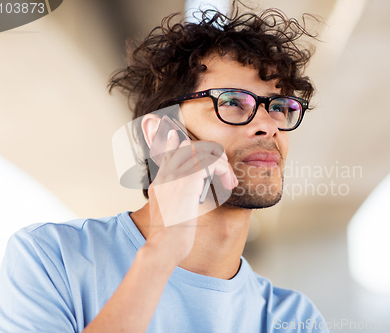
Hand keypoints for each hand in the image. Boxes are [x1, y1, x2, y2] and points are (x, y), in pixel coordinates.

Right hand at [144, 129, 237, 264]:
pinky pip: (212, 163)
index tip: (179, 137)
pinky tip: (228, 184)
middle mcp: (166, 174)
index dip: (174, 144)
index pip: (167, 153)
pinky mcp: (187, 179)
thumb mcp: (172, 213)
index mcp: (160, 181)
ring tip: (229, 180)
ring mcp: (175, 175)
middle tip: (224, 173)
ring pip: (203, 153)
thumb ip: (180, 197)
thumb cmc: (170, 238)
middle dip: (211, 156)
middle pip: (189, 147)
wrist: (164, 247)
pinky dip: (224, 171)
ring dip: (221, 164)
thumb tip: (194, 192)